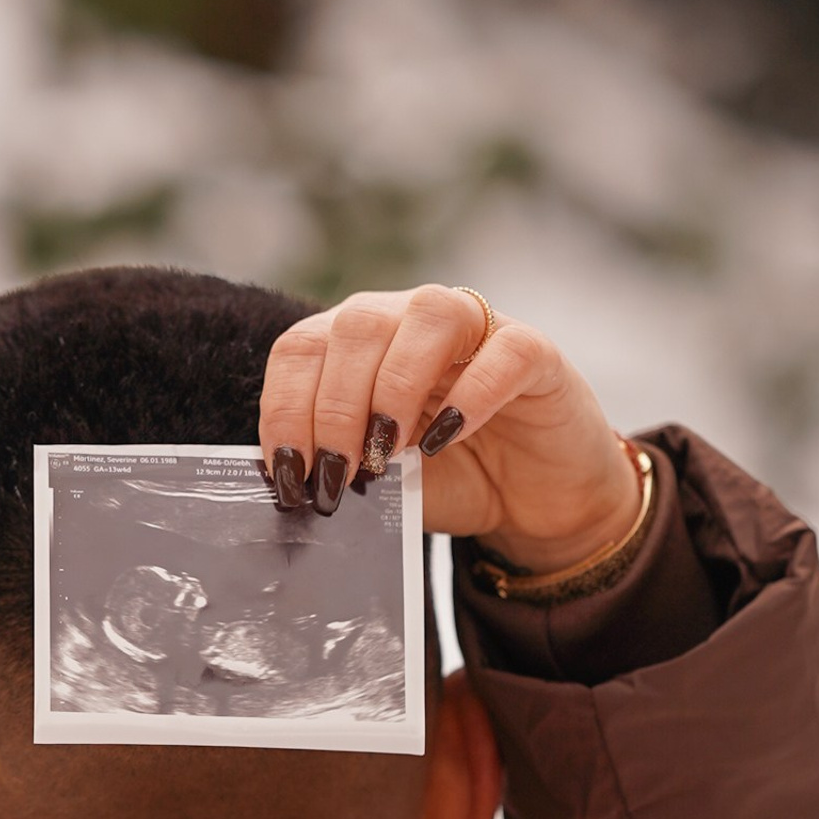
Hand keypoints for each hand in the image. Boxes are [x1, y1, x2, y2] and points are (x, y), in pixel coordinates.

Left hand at [259, 285, 641, 573]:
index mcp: (360, 342)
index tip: (289, 475)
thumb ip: (340, 467)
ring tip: (387, 453)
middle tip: (338, 475)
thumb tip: (290, 484)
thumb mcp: (379, 479)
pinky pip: (503, 351)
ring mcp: (477, 327)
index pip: (303, 348)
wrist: (532, 502)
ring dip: (395, 387)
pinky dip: (471, 395)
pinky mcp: (534, 352)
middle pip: (358, 325)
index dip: (284, 409)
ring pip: (428, 315)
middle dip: (335, 407)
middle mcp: (412, 318)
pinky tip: (446, 439)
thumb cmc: (448, 479)